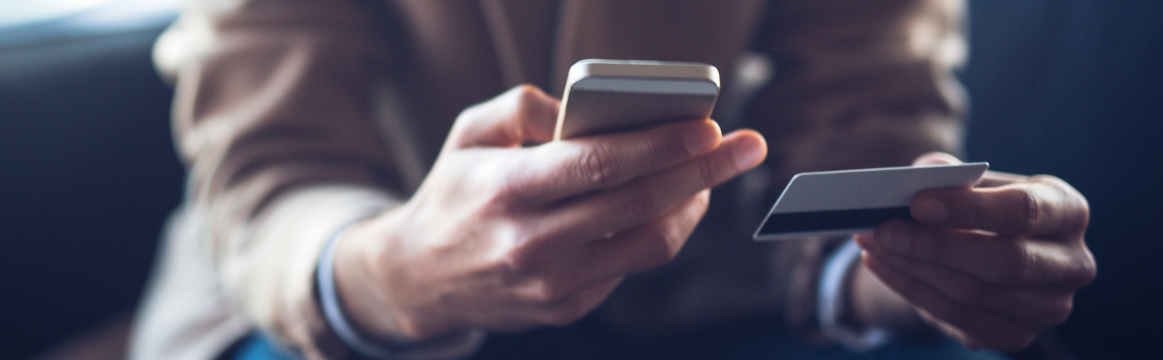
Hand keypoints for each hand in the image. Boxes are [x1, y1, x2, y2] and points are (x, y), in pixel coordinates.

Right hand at [332, 85, 767, 343]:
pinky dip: (659, 232)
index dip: (661, 145)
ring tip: (710, 175)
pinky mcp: (564, 309)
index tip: (709, 125)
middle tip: (745, 145)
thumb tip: (583, 109)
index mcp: (506, 190)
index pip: (599, 165)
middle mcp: (530, 243)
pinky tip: (670, 205)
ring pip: (647, 245)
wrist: (417, 277)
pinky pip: (629, 267)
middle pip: (637, 205)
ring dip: (691, 206)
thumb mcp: (469, 134)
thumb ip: (523, 108)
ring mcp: (550, 284)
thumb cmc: (454, 192)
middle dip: (702, 172)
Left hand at [855, 153, 1095, 351]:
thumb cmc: (980, 206)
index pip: (1025, 211)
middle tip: (881, 229)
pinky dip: (911, 290)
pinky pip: (956, 318)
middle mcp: (1073, 263)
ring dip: (913, 268)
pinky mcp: (1017, 336)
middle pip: (1006, 262)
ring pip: (975, 294)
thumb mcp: (971, 181)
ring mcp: (1049, 307)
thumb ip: (949, 174)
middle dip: (936, 246)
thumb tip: (921, 176)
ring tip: (871, 243)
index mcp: (1069, 211)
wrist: (986, 251)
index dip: (970, 208)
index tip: (918, 203)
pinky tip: (879, 265)